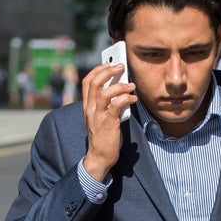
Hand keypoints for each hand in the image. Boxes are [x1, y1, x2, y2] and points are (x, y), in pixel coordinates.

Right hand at [81, 62, 136, 181]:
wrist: (100, 157)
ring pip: (104, 93)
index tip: (108, 64)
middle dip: (108, 71)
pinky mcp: (107, 123)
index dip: (97, 70)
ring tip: (131, 85)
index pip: (87, 82)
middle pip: (94, 82)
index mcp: (87, 106)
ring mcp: (98, 116)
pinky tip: (133, 98)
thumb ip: (108, 104)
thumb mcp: (102, 117)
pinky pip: (116, 106)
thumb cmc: (103, 137)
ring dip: (119, 85)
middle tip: (121, 67)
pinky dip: (126, 99)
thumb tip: (122, 91)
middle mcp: (90, 109)